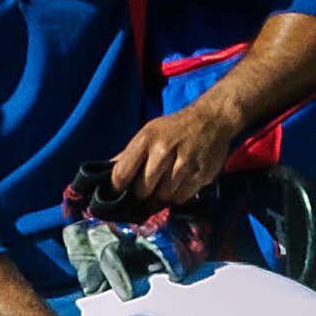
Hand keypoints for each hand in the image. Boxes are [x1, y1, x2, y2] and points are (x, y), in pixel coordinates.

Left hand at [108, 99, 239, 205]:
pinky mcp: (202, 174)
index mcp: (145, 140)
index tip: (118, 194)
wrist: (211, 119)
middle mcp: (163, 151)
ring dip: (161, 196)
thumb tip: (104, 174)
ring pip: (163, 196)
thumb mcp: (147, 133)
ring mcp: (184, 164)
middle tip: (145, 191)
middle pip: (143, 189)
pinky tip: (179, 185)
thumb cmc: (173, 129)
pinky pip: (182, 197)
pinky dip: (178, 196)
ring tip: (163, 187)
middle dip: (142, 194)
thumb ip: (127, 155)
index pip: (122, 173)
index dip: (117, 188)